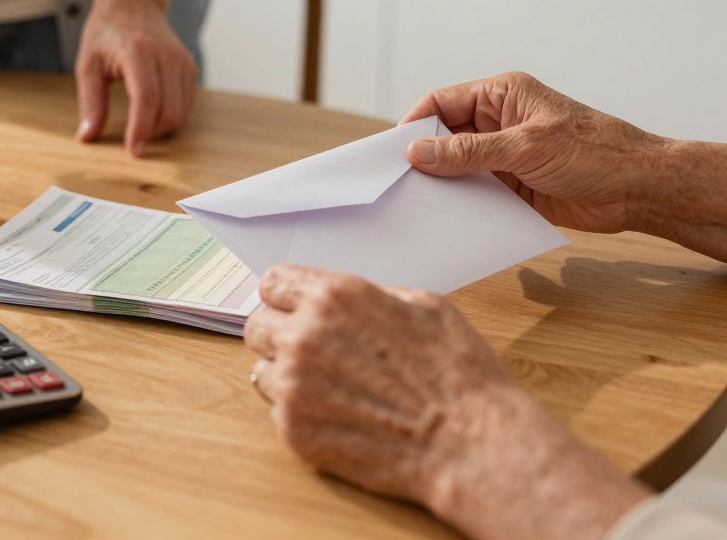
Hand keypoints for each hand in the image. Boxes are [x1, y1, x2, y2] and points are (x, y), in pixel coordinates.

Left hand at [75, 0, 197, 156]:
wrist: (134, 3)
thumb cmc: (106, 33)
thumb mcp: (88, 64)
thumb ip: (90, 102)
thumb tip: (87, 137)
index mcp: (138, 52)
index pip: (146, 98)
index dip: (141, 129)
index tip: (134, 152)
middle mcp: (166, 56)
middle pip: (168, 111)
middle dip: (151, 133)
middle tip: (131, 136)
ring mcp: (182, 62)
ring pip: (181, 113)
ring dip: (161, 128)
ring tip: (140, 121)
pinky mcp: (190, 68)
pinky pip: (186, 105)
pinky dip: (171, 116)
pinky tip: (153, 109)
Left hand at [244, 264, 647, 539]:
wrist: (469, 442)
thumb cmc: (456, 374)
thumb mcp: (423, 305)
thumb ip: (369, 296)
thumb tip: (343, 300)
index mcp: (334, 297)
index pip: (273, 283)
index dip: (286, 296)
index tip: (294, 308)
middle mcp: (304, 336)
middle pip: (257, 326)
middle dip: (282, 334)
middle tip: (313, 351)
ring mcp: (295, 386)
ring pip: (261, 370)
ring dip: (287, 375)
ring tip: (331, 387)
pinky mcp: (295, 430)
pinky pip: (276, 410)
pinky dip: (300, 411)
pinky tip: (339, 414)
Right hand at [401, 72, 668, 233]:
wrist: (638, 189)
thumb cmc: (594, 152)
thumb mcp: (526, 147)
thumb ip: (470, 152)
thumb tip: (419, 153)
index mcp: (502, 96)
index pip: (443, 102)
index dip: (415, 124)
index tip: (392, 151)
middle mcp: (499, 122)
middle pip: (445, 136)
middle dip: (424, 158)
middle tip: (398, 182)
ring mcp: (505, 156)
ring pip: (458, 168)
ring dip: (443, 185)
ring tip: (417, 204)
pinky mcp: (513, 186)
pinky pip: (476, 193)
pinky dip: (462, 205)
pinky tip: (448, 219)